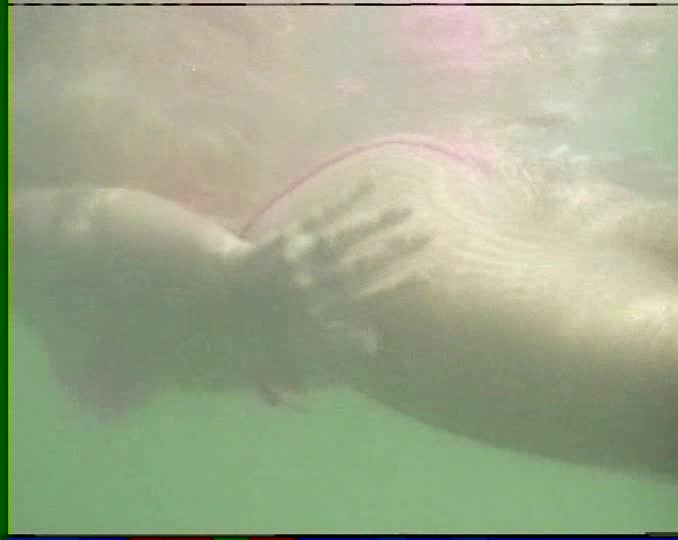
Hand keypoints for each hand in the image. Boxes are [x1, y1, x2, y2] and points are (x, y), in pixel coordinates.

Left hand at [230, 184, 428, 406]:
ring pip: (346, 238)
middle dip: (397, 249)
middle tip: (428, 234)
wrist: (210, 305)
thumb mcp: (291, 354)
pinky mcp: (287, 236)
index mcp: (318, 316)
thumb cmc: (251, 334)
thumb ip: (333, 351)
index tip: (426, 274)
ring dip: (378, 223)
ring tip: (407, 209)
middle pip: (362, 265)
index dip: (397, 286)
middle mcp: (314, 286)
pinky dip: (345, 198)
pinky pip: (320, 215)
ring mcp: (300, 258)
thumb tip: (374, 342)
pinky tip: (367, 185)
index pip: (366, 299)